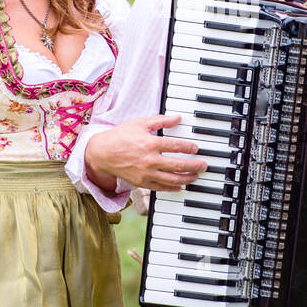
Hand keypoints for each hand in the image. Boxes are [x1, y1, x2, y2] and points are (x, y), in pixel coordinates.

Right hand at [85, 113, 208, 190]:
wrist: (102, 153)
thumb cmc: (121, 136)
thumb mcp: (140, 123)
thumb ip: (161, 121)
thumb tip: (178, 118)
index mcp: (150, 143)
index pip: (176, 146)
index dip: (189, 147)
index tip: (197, 148)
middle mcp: (150, 160)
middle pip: (178, 165)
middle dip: (194, 165)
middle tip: (204, 165)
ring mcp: (146, 173)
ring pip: (172, 179)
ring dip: (187, 178)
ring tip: (195, 176)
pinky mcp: (141, 183)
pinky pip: (161, 188)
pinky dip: (172, 188)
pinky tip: (180, 186)